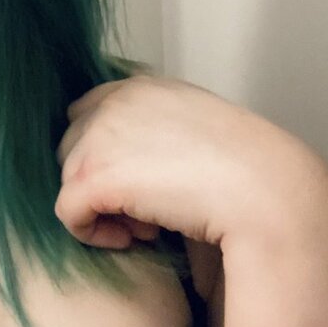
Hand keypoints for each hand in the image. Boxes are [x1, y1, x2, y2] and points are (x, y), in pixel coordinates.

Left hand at [54, 74, 313, 250]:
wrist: (260, 188)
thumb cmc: (240, 164)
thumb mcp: (192, 124)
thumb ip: (153, 125)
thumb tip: (129, 156)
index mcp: (137, 87)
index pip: (87, 113)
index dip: (101, 152)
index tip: (135, 179)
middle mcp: (111, 103)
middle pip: (72, 145)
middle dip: (99, 179)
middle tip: (144, 208)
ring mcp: (98, 137)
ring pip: (68, 178)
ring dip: (100, 206)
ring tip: (147, 224)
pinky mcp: (93, 176)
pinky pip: (67, 211)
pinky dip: (92, 233)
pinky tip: (129, 240)